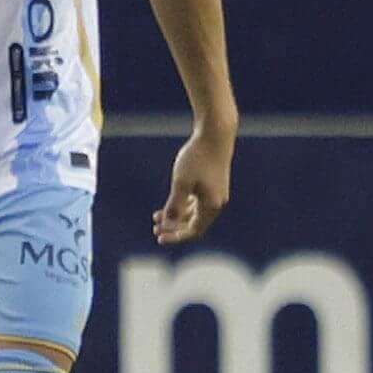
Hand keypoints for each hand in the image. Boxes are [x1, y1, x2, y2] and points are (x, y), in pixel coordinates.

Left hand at [153, 126, 231, 243]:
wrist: (215, 134)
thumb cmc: (197, 157)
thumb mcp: (181, 182)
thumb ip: (175, 205)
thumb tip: (169, 223)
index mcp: (211, 206)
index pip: (193, 231)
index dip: (176, 236)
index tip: (159, 238)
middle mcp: (217, 202)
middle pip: (194, 223)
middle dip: (174, 227)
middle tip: (155, 229)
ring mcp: (216, 193)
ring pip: (195, 212)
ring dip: (177, 216)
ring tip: (156, 217)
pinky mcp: (214, 182)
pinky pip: (198, 201)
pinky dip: (184, 204)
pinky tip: (171, 203)